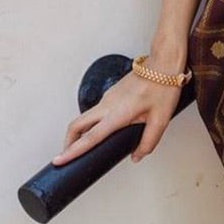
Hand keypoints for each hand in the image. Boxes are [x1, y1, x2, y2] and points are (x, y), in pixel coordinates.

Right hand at [52, 67, 182, 165]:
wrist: (164, 63)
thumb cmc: (163, 88)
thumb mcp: (160, 120)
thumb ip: (148, 142)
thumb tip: (136, 156)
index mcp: (117, 114)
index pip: (90, 137)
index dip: (73, 151)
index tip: (59, 160)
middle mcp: (108, 105)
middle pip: (76, 125)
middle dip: (68, 142)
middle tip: (66, 155)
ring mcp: (108, 97)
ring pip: (86, 116)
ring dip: (81, 131)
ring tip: (84, 146)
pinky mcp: (112, 93)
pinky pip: (97, 111)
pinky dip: (93, 122)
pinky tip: (104, 129)